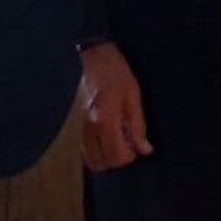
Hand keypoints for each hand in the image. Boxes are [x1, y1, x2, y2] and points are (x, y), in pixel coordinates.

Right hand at [78, 42, 150, 170]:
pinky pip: (84, 151)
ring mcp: (79, 128)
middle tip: (129, 142)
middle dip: (119, 158)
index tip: (137, 144)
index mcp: (105, 120)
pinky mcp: (75, 126)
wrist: (93, 57)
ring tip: (118, 139)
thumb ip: (138, 125)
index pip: (117, 156)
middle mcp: (89, 128)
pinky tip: (106, 138)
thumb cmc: (115, 72)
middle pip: (103, 163)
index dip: (131, 155)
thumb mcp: (133, 95)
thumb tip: (145, 149)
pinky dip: (96, 152)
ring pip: (91, 161)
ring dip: (106, 156)